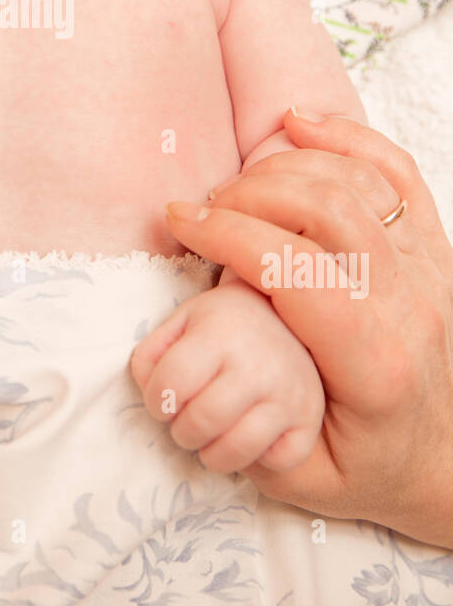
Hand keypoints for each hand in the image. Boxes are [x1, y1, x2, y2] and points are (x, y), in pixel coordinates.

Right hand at [133, 108, 452, 546]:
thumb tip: (193, 364)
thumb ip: (246, 429)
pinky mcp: (434, 246)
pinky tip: (298, 126)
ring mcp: (430, 268)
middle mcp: (411, 303)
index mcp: (373, 362)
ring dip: (283, 167)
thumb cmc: (372, 469)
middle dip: (246, 194)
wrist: (450, 463)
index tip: (179, 223)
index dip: (227, 234)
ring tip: (236, 187)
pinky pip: (397, 170)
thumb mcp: (302, 479)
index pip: (294, 269)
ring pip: (356, 180)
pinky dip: (346, 137)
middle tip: (202, 212)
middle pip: (325, 208)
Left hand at [133, 279, 324, 473]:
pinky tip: (251, 437)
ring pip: (238, 449)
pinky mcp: (310, 417)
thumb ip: (152, 354)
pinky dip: (261, 459)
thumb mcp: (180, 322)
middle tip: (186, 423)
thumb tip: (150, 393)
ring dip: (212, 455)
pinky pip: (281, 460)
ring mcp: (289, 392)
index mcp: (220, 332)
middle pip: (202, 421)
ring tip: (210, 438)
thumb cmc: (222, 325)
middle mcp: (258, 364)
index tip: (164, 400)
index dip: (157, 400)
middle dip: (181, 432)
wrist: (283, 314)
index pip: (172, 383)